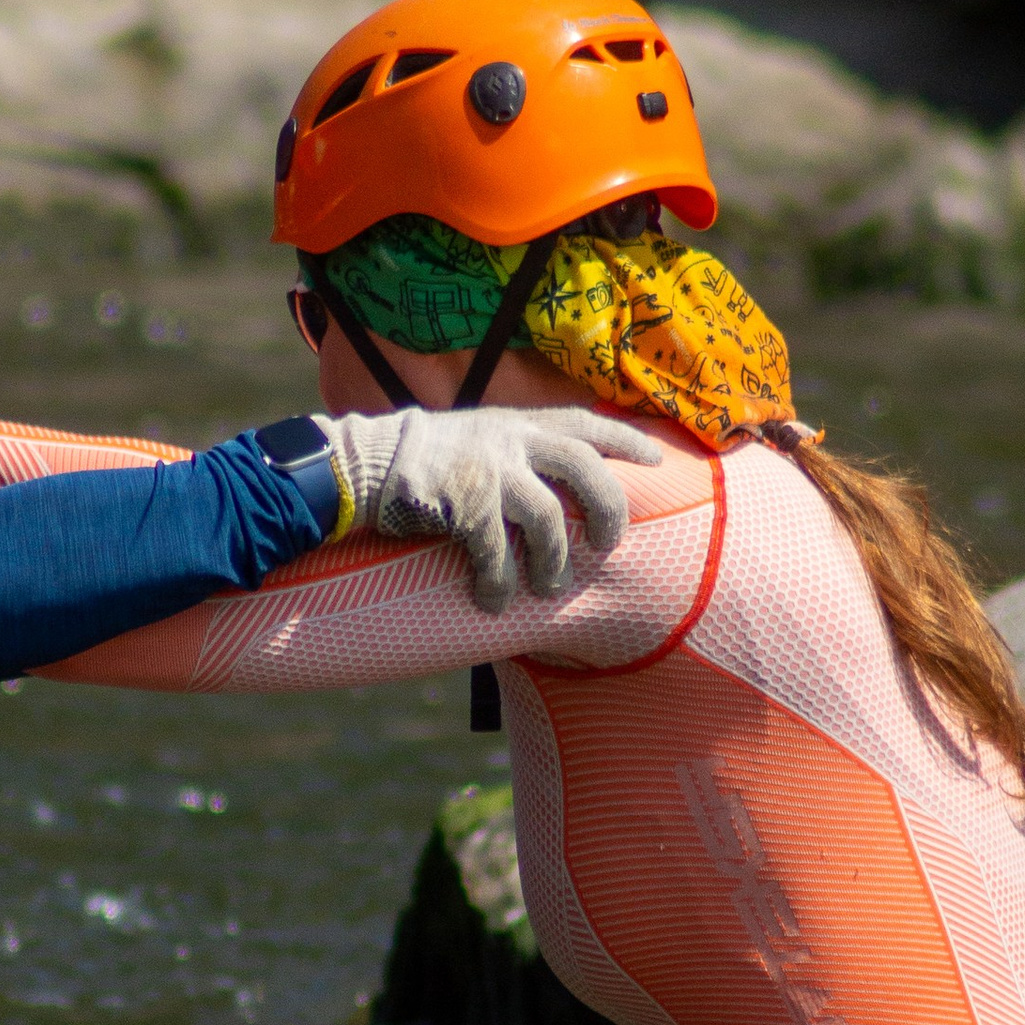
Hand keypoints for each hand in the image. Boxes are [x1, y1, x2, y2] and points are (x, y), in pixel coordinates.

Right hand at [323, 405, 663, 609]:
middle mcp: (510, 439)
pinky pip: (495, 551)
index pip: (585, 423)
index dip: (625, 440)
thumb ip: (518, 452)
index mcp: (518, 423)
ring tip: (550, 588)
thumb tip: (560, 489)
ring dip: (553, 562)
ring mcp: (488, 469)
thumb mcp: (480, 438)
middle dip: (607, 509)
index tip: (658, 458)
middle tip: (609, 546)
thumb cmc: (427, 460)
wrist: (366, 464)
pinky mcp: (463, 501)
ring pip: (547, 517)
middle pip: (584, 467)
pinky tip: (492, 602)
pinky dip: (498, 582)